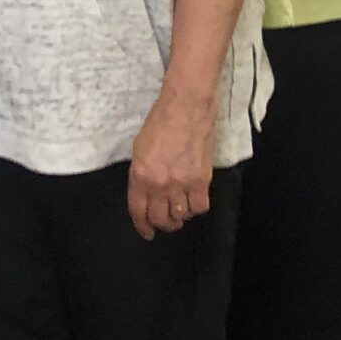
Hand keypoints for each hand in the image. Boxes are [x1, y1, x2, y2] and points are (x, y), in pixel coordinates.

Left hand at [126, 89, 214, 239]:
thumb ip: (141, 174)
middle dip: (162, 224)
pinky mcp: (201, 180)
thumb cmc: (161, 121)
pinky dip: (197, 207)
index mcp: (140, 176)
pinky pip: (200, 207)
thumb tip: (147, 191)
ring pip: (181, 216)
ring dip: (180, 217)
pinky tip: (194, 200)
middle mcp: (160, 184)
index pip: (139, 211)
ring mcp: (182, 184)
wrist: (186, 107)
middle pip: (160, 218)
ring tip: (181, 209)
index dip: (142, 226)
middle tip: (165, 222)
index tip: (147, 232)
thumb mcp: (140, 148)